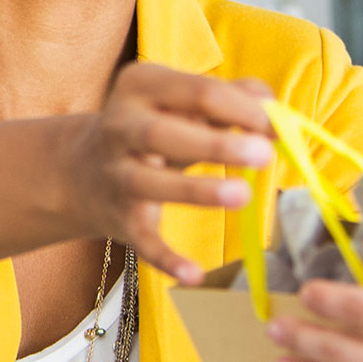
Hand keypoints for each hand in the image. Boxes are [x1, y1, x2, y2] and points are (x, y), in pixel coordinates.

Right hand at [63, 63, 274, 282]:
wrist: (83, 170)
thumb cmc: (155, 129)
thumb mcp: (183, 103)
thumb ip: (232, 98)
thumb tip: (275, 111)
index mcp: (141, 86)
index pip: (199, 91)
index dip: (244, 109)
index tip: (279, 128)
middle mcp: (120, 126)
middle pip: (167, 133)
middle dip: (216, 145)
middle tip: (263, 154)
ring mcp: (117, 174)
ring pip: (152, 182)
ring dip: (196, 190)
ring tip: (243, 194)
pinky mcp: (119, 218)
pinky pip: (143, 240)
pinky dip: (167, 258)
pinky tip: (195, 275)